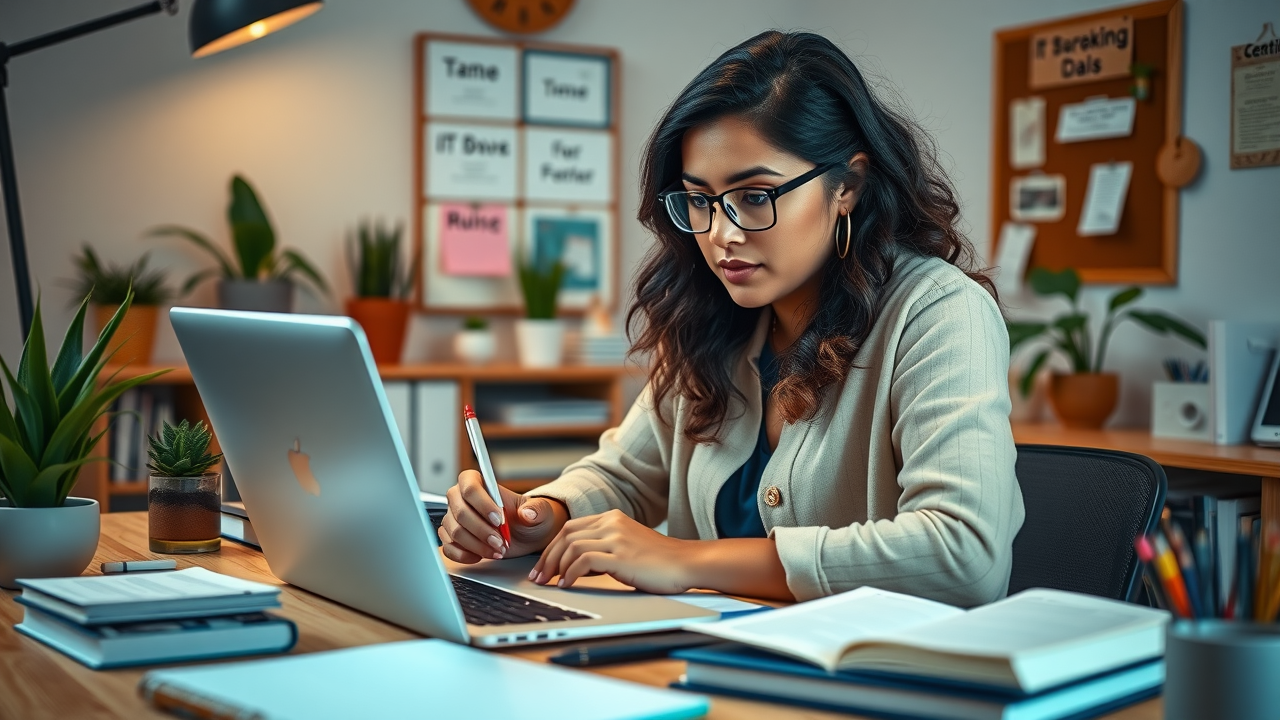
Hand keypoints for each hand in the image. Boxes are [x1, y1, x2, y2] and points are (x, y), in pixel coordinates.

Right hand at [438, 470, 567, 563]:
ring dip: (477, 545)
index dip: (482, 503)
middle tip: (501, 542)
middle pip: (460, 511)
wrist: (527, 536)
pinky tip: (481, 556)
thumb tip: (527, 513)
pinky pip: (448, 547)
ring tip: (497, 550)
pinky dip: (464, 555)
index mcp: (480, 483)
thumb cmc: (530, 518)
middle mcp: (462, 499)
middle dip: (481, 530)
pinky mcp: (452, 538)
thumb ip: (536, 509)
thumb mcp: (539, 511)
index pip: (469, 486)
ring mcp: (454, 519)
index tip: (499, 519)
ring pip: (455, 531)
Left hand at [530, 509, 695, 593]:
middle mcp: (612, 523)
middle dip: (547, 557)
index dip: (551, 548)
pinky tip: (568, 584)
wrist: (687, 563)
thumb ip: (603, 551)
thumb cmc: (660, 562)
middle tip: (538, 577)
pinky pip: (584, 561)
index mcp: (612, 518)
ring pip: (571, 546)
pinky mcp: (621, 555)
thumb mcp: (626, 548)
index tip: (542, 566)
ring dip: (556, 567)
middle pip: (566, 535)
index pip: (570, 528)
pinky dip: (571, 573)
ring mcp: (616, 537)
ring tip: (550, 583)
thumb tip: (575, 567)